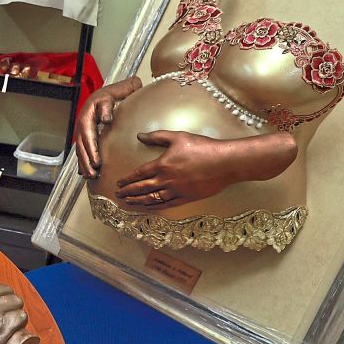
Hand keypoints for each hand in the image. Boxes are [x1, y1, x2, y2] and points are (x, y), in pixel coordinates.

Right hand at [76, 77, 141, 177]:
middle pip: (81, 147)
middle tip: (93, 174)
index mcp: (87, 118)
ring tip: (90, 177)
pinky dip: (83, 162)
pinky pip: (81, 151)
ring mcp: (81, 132)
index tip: (97, 162)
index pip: (88, 137)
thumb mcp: (110, 96)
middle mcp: (81, 126)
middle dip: (86, 162)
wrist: (102, 93)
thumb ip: (107, 106)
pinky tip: (85, 173)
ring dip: (84, 165)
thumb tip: (106, 119)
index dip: (91, 151)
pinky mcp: (84, 136)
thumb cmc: (109, 95)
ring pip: (80, 151)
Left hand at [115, 131, 238, 206]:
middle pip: (142, 188)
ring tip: (129, 202)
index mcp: (162, 165)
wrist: (225, 162)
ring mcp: (176, 191)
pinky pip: (167, 204)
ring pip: (152, 199)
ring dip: (138, 201)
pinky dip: (155, 206)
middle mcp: (166, 180)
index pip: (139, 174)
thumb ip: (157, 136)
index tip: (119, 183)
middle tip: (118, 195)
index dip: (127, 179)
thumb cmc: (202, 147)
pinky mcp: (187, 198)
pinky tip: (149, 207)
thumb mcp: (178, 137)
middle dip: (128, 192)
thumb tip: (140, 135)